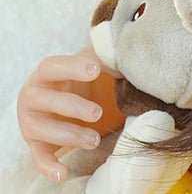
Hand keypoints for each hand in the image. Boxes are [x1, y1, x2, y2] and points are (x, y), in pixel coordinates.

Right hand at [17, 44, 106, 181]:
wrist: (68, 101)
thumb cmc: (82, 78)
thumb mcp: (92, 65)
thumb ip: (103, 58)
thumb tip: (123, 55)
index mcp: (46, 73)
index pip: (52, 66)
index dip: (72, 67)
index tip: (95, 69)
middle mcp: (33, 96)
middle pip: (48, 100)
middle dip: (74, 107)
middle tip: (98, 113)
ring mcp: (32, 121)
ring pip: (43, 130)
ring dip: (70, 136)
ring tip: (95, 140)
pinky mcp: (36, 144)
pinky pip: (38, 157)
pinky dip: (48, 166)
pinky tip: (62, 173)